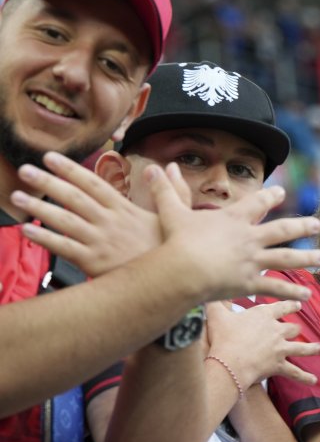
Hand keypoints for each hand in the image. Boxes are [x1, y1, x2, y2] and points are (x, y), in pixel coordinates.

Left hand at [13, 151, 186, 275]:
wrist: (174, 283)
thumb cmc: (173, 251)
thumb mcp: (180, 217)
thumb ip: (172, 190)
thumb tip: (168, 167)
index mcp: (126, 210)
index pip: (93, 183)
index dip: (71, 169)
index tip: (50, 158)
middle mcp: (110, 222)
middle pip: (74, 197)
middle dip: (48, 182)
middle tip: (25, 170)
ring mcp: (101, 242)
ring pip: (64, 220)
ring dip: (38, 207)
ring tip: (17, 196)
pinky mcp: (94, 263)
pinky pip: (64, 248)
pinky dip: (44, 238)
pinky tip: (26, 229)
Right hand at [148, 163, 319, 301]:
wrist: (183, 270)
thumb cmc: (176, 242)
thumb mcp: (171, 212)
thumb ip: (165, 191)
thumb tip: (152, 168)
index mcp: (234, 220)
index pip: (256, 204)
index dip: (269, 197)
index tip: (280, 193)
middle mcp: (249, 238)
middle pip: (282, 230)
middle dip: (301, 226)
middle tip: (317, 225)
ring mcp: (253, 261)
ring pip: (286, 258)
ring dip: (307, 258)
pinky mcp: (251, 283)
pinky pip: (275, 288)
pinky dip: (291, 292)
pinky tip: (307, 295)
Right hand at [206, 301, 319, 385]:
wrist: (230, 361)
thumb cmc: (223, 337)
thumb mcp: (217, 314)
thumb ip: (216, 302)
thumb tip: (209, 294)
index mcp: (264, 315)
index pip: (282, 306)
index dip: (290, 304)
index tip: (297, 304)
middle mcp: (277, 330)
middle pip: (292, 327)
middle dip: (294, 328)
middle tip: (297, 328)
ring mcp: (280, 348)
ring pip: (301, 347)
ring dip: (310, 348)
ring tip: (318, 348)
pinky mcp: (279, 365)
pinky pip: (295, 372)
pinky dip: (304, 377)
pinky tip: (314, 380)